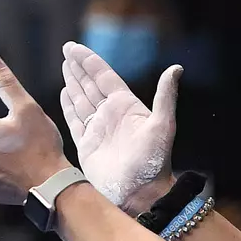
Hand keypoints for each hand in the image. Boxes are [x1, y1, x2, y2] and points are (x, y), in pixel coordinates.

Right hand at [59, 41, 180, 214]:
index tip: (73, 48)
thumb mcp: (162, 126)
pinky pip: (74, 120)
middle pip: (90, 85)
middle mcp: (110, 114)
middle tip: (66, 51)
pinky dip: (68, 106)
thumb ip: (165, 96)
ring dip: (72, 83)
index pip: (103, 77)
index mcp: (126, 106)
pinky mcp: (87, 144)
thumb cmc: (153, 162)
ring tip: (65, 68)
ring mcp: (98, 129)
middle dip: (78, 68)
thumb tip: (176, 68)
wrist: (139, 192)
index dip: (88, 61)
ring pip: (81, 99)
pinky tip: (63, 94)